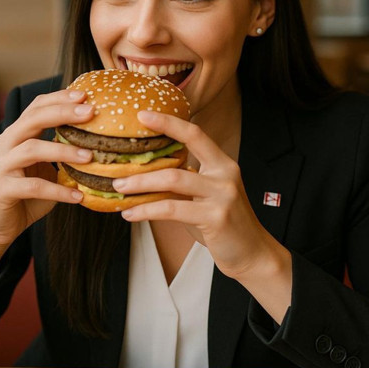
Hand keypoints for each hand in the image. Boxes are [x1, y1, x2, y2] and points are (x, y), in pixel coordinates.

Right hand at [0, 88, 94, 248]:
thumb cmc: (28, 196)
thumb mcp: (46, 169)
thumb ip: (61, 152)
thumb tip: (99, 140)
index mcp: (14, 135)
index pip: (35, 108)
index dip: (59, 98)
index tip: (84, 95)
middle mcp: (3, 145)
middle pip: (31, 120)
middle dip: (62, 113)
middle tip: (90, 112)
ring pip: (31, 150)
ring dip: (63, 151)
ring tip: (89, 156)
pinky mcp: (0, 189)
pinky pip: (33, 186)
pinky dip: (58, 190)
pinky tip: (77, 195)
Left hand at [114, 110, 286, 281]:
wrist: (252, 252)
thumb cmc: (223, 223)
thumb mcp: (207, 196)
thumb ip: (185, 182)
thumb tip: (144, 175)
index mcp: (222, 164)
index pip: (195, 134)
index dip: (169, 122)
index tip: (143, 115)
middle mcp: (224, 175)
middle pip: (179, 160)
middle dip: (144, 166)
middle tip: (116, 171)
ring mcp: (222, 195)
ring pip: (173, 181)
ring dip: (141, 185)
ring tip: (119, 189)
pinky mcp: (216, 217)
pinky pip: (173, 209)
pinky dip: (147, 211)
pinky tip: (131, 214)